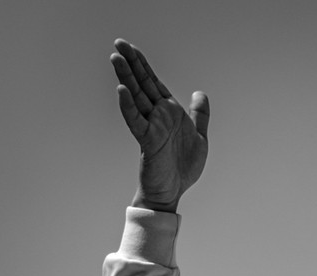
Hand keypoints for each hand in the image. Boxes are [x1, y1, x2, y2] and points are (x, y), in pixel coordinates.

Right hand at [111, 39, 208, 212]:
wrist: (173, 191)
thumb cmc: (182, 167)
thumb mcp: (200, 137)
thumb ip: (200, 115)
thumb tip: (200, 94)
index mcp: (170, 113)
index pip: (154, 83)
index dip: (144, 66)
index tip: (132, 48)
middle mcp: (158, 116)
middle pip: (143, 85)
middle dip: (132, 64)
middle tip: (118, 43)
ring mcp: (151, 127)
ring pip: (136, 98)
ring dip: (126, 78)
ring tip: (115, 58)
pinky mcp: (148, 141)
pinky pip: (136, 121)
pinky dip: (129, 106)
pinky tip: (122, 90)